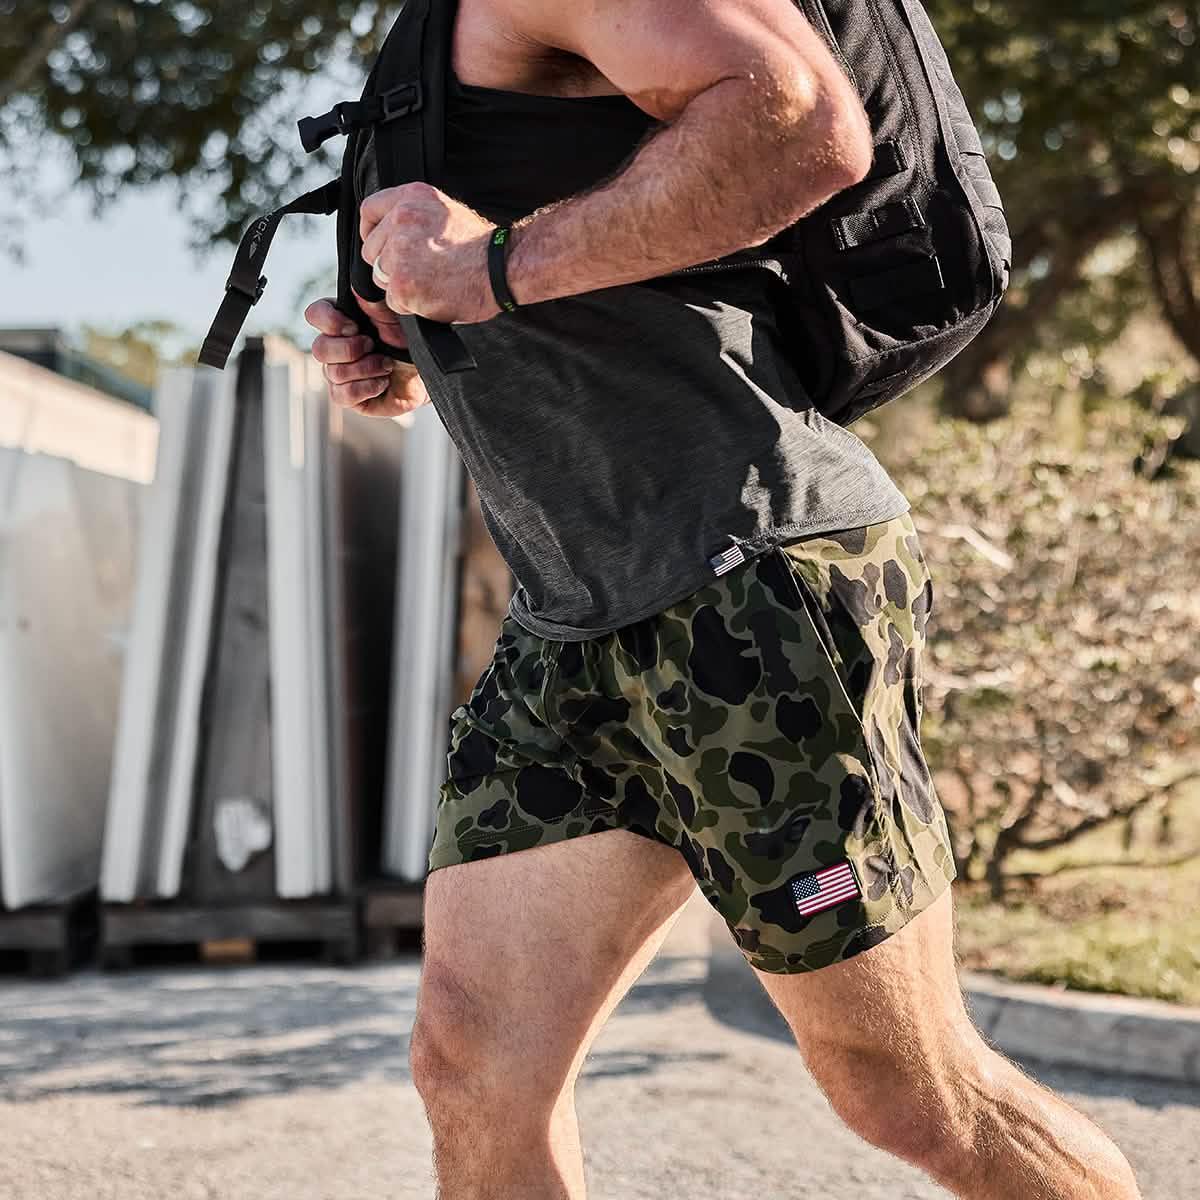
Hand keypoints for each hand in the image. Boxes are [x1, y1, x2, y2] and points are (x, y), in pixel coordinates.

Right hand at [304, 296, 429, 417]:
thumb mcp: (396, 318)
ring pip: (334, 373)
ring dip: (366, 368)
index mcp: (341, 322)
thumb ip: (376, 305)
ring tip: (386, 365)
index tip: (355, 326)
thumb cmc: (409, 343)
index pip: (315, 314)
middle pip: (319, 348)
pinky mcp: (348, 397)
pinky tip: (382, 382)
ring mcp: (339, 374)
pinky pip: (343, 395)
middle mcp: (335, 348)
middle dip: (351, 348)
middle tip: (374, 346)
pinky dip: (367, 387)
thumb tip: (358, 290)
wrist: (425, 374)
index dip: (329, 321)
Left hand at [360, 183, 499, 324]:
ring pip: (381, 278)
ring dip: (402, 287)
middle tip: (420, 273)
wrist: (502, 267)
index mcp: (411, 197)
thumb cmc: (484, 246)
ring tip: (433, 283)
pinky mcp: (402, 283)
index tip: (378, 245)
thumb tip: (392, 234)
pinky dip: (413, 305)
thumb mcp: (446, 212)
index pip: (369, 210)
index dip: (371, 232)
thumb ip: (415, 217)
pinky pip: (394, 301)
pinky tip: (435, 296)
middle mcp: (401, 219)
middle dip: (390, 266)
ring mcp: (399, 252)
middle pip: (372, 251)